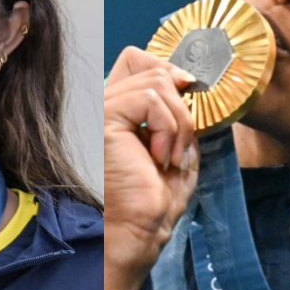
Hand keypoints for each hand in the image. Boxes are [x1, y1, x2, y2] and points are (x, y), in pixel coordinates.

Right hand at [103, 46, 198, 273]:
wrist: (138, 231)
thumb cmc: (153, 201)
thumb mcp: (178, 147)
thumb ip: (178, 113)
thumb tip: (188, 81)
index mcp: (118, 111)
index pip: (138, 59)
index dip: (168, 70)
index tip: (187, 98)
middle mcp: (104, 105)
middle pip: (152, 66)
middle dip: (181, 105)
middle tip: (176, 147)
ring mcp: (101, 109)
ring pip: (158, 81)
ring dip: (178, 123)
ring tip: (168, 158)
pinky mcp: (105, 118)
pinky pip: (151, 98)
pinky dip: (167, 127)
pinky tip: (158, 158)